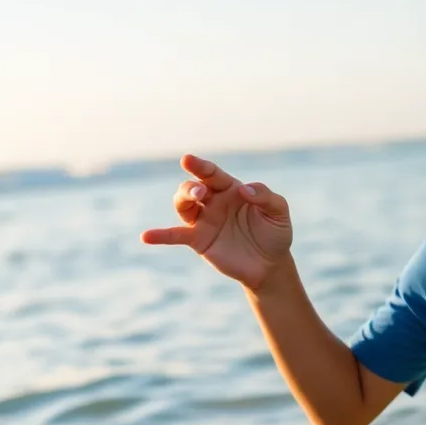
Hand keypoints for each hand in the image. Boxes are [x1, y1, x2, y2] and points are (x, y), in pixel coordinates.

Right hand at [141, 154, 292, 290]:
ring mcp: (204, 220)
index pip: (212, 174)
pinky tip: (146, 236)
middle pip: (193, 186)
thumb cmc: (275, 233)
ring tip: (194, 200)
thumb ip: (265, 197)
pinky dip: (160, 235)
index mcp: (231, 189)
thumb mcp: (278, 212)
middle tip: (201, 193)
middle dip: (192, 186)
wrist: (270, 264)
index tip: (188, 160)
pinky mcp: (198, 240)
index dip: (200, 166)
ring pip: (183, 204)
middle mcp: (213, 201)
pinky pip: (176, 235)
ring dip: (183, 199)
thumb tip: (244, 190)